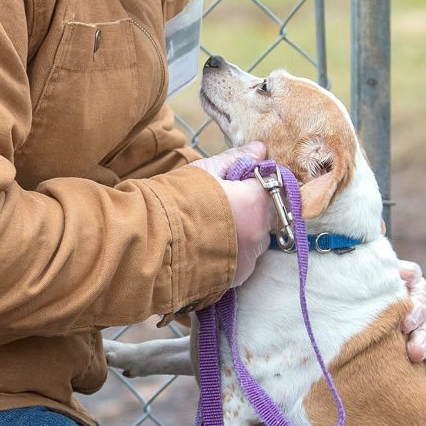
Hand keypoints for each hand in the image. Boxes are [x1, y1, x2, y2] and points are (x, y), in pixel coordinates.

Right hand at [191, 142, 273, 287]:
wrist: (152, 241)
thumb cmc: (177, 200)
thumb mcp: (205, 171)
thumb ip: (237, 158)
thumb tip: (260, 149)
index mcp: (255, 202)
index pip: (272, 187)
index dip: (255, 184)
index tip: (239, 184)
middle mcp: (259, 232)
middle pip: (268, 216)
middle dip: (252, 209)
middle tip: (224, 206)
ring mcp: (249, 257)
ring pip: (258, 240)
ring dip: (246, 233)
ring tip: (216, 228)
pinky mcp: (238, 277)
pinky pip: (245, 260)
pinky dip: (235, 253)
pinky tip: (213, 247)